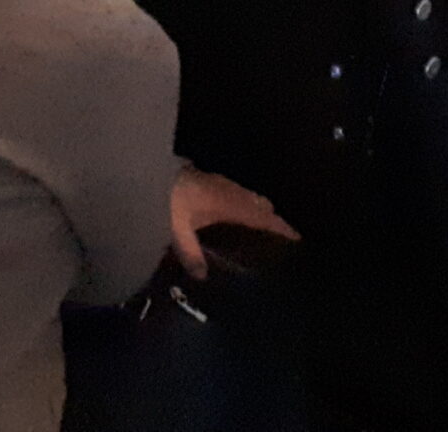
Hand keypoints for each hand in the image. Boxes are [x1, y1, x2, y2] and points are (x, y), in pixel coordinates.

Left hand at [169, 165, 296, 279]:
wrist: (149, 170)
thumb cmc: (167, 200)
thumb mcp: (176, 231)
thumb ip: (191, 254)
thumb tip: (203, 277)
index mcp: (229, 203)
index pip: (263, 216)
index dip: (281, 227)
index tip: (298, 237)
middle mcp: (230, 190)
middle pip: (261, 204)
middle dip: (273, 219)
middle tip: (279, 237)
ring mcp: (221, 182)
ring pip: (250, 196)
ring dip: (258, 210)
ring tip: (259, 228)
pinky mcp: (210, 179)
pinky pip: (238, 192)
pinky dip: (244, 204)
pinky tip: (233, 215)